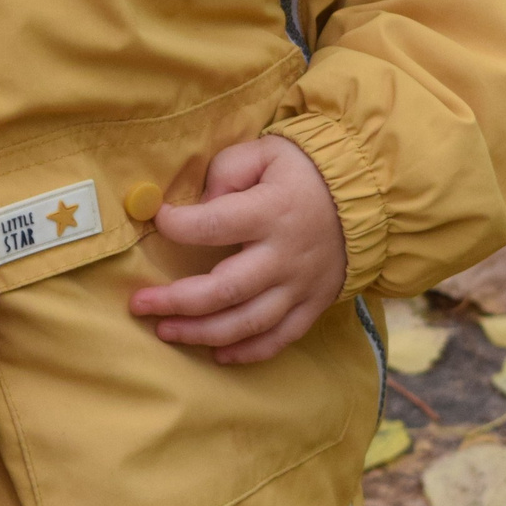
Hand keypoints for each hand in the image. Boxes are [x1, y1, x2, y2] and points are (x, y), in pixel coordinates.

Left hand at [128, 136, 346, 364]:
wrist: (367, 196)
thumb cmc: (303, 171)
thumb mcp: (266, 152)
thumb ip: (227, 170)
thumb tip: (199, 202)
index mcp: (271, 211)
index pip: (214, 226)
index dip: (178, 226)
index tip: (158, 219)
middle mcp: (285, 255)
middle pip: (225, 289)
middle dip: (176, 301)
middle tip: (139, 304)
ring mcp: (300, 286)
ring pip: (247, 322)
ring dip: (202, 333)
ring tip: (165, 331)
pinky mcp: (312, 305)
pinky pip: (279, 338)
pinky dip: (247, 352)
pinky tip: (216, 354)